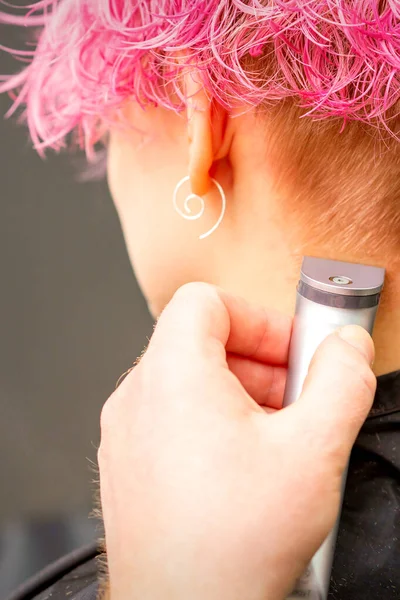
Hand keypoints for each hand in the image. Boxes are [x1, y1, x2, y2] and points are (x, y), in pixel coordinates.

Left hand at [98, 283, 375, 599]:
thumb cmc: (230, 544)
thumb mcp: (313, 449)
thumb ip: (341, 382)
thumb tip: (348, 347)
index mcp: (172, 374)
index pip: (205, 300)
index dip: (257, 318)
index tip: (291, 353)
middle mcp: (137, 397)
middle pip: (199, 342)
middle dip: (258, 362)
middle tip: (294, 399)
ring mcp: (126, 433)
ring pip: (187, 383)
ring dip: (238, 396)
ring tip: (274, 439)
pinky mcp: (128, 465)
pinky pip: (171, 419)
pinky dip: (210, 425)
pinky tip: (243, 467)